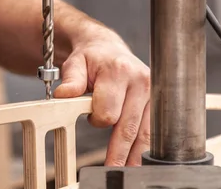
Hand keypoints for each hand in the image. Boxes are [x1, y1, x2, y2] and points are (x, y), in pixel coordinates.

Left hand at [54, 29, 150, 166]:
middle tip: (111, 170)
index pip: (109, 111)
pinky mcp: (156, 101)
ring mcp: (152, 92)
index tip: (90, 117)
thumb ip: (71, 81)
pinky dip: (143, 145)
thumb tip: (64, 94)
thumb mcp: (75, 64)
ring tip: (127, 170)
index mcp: (118, 71)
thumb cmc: (91, 58)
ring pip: (143, 132)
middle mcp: (140, 81)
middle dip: (119, 151)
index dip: (96, 120)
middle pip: (128, 126)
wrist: (108, 49)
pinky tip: (137, 158)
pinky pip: (150, 129)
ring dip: (135, 154)